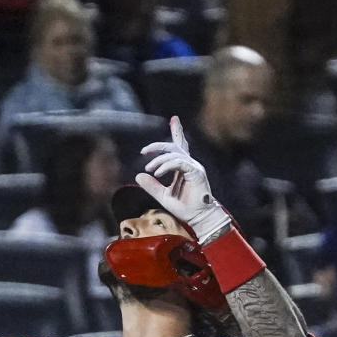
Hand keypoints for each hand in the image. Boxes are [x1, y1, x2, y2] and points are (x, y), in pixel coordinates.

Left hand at [135, 115, 229, 244]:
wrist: (198, 217)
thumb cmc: (184, 207)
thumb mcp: (162, 195)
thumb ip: (151, 185)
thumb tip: (138, 175)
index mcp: (183, 167)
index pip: (179, 145)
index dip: (177, 131)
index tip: (174, 119)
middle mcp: (189, 164)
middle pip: (174, 147)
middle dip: (158, 146)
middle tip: (144, 151)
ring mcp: (194, 167)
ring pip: (174, 155)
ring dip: (159, 161)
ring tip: (149, 169)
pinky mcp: (196, 172)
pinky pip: (179, 163)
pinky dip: (166, 166)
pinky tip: (157, 173)